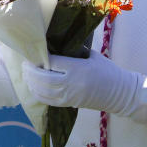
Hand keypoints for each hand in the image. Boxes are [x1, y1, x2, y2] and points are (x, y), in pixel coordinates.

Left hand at [22, 51, 146, 123]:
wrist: (121, 93)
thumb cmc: (107, 70)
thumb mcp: (92, 55)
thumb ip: (75, 50)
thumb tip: (56, 43)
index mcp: (78, 68)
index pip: (53, 62)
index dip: (40, 58)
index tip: (33, 52)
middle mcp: (72, 83)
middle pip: (44, 78)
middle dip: (31, 71)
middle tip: (25, 64)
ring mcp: (70, 95)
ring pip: (44, 91)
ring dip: (32, 82)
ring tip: (26, 74)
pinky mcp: (70, 104)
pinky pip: (49, 101)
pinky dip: (38, 94)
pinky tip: (33, 87)